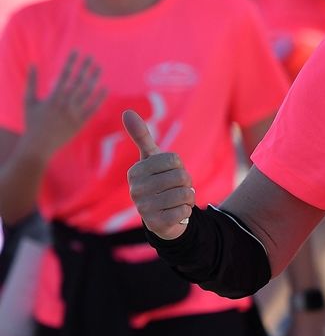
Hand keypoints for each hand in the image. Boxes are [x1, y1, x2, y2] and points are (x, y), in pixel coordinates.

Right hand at [23, 53, 103, 157]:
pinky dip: (99, 98)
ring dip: (94, 80)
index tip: (76, 52)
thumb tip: (32, 64)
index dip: (71, 63)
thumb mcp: (28, 101)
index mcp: (52, 97)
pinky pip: (93, 108)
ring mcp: (74, 113)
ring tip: (99, 68)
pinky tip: (105, 88)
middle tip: (92, 57)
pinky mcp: (81, 122)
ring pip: (87, 93)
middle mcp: (65, 104)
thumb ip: (30, 82)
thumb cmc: (32, 122)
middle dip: (85, 68)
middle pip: (78, 82)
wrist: (39, 144)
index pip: (64, 76)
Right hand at [123, 110, 193, 239]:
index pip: (174, 160)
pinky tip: (176, 214)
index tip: (170, 174)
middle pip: (181, 177)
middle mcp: (135, 189)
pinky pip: (184, 212)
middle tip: (176, 189)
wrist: (163, 217)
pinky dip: (187, 212)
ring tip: (176, 201)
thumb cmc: (158, 182)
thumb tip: (126, 111)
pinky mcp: (155, 224)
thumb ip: (141, 136)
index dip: (179, 167)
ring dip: (188, 198)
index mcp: (136, 171)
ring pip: (185, 194)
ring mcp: (144, 208)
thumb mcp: (151, 158)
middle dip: (186, 183)